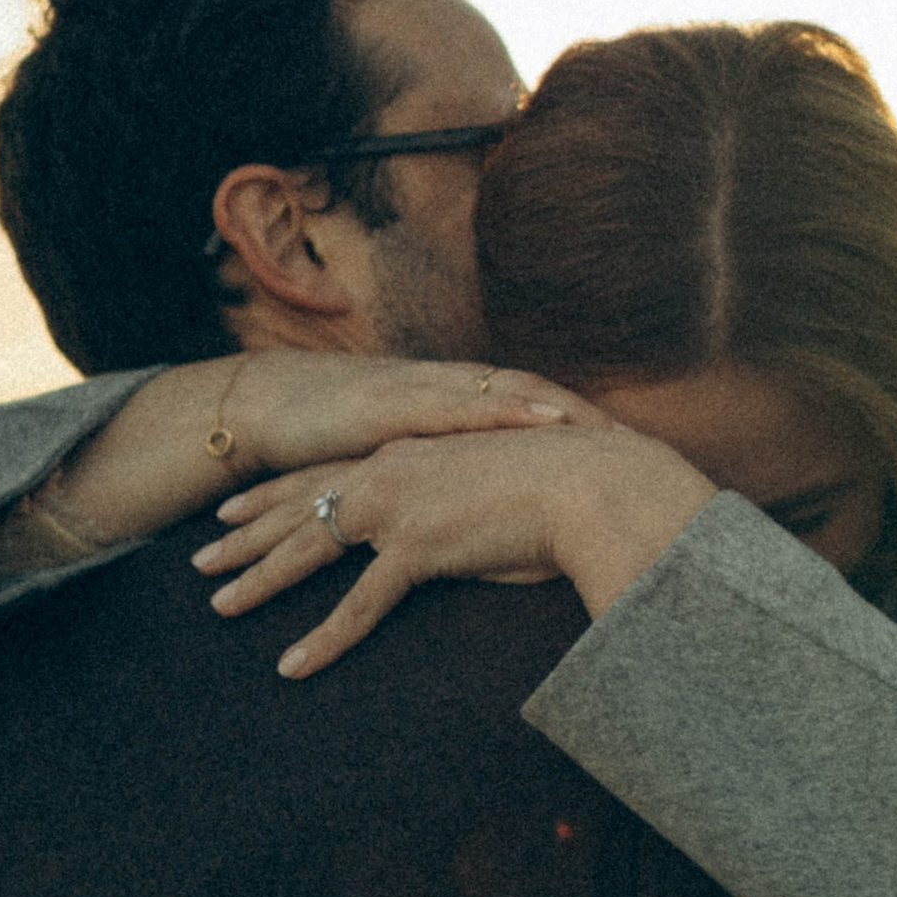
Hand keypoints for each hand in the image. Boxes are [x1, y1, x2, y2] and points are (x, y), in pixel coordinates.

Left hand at [194, 423, 718, 674]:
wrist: (593, 481)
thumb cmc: (564, 486)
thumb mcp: (499, 487)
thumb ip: (464, 507)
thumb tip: (462, 529)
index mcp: (406, 453)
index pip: (323, 474)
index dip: (273, 495)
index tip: (232, 508)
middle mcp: (391, 473)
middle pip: (299, 507)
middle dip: (244, 534)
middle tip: (200, 559)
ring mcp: (399, 508)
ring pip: (309, 549)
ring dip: (260, 581)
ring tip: (218, 607)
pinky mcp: (418, 547)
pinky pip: (359, 606)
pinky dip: (323, 639)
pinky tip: (291, 666)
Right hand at [219, 353, 608, 476]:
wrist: (269, 406)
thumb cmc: (340, 439)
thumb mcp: (405, 459)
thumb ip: (449, 475)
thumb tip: (495, 510)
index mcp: (453, 398)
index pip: (527, 404)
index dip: (576, 422)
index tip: (626, 444)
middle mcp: (442, 386)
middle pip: (526, 393)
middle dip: (576, 415)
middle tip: (628, 439)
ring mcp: (415, 390)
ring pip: (492, 393)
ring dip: (540, 409)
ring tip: (585, 429)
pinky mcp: (383, 404)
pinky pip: (444, 408)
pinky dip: (486, 414)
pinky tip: (518, 422)